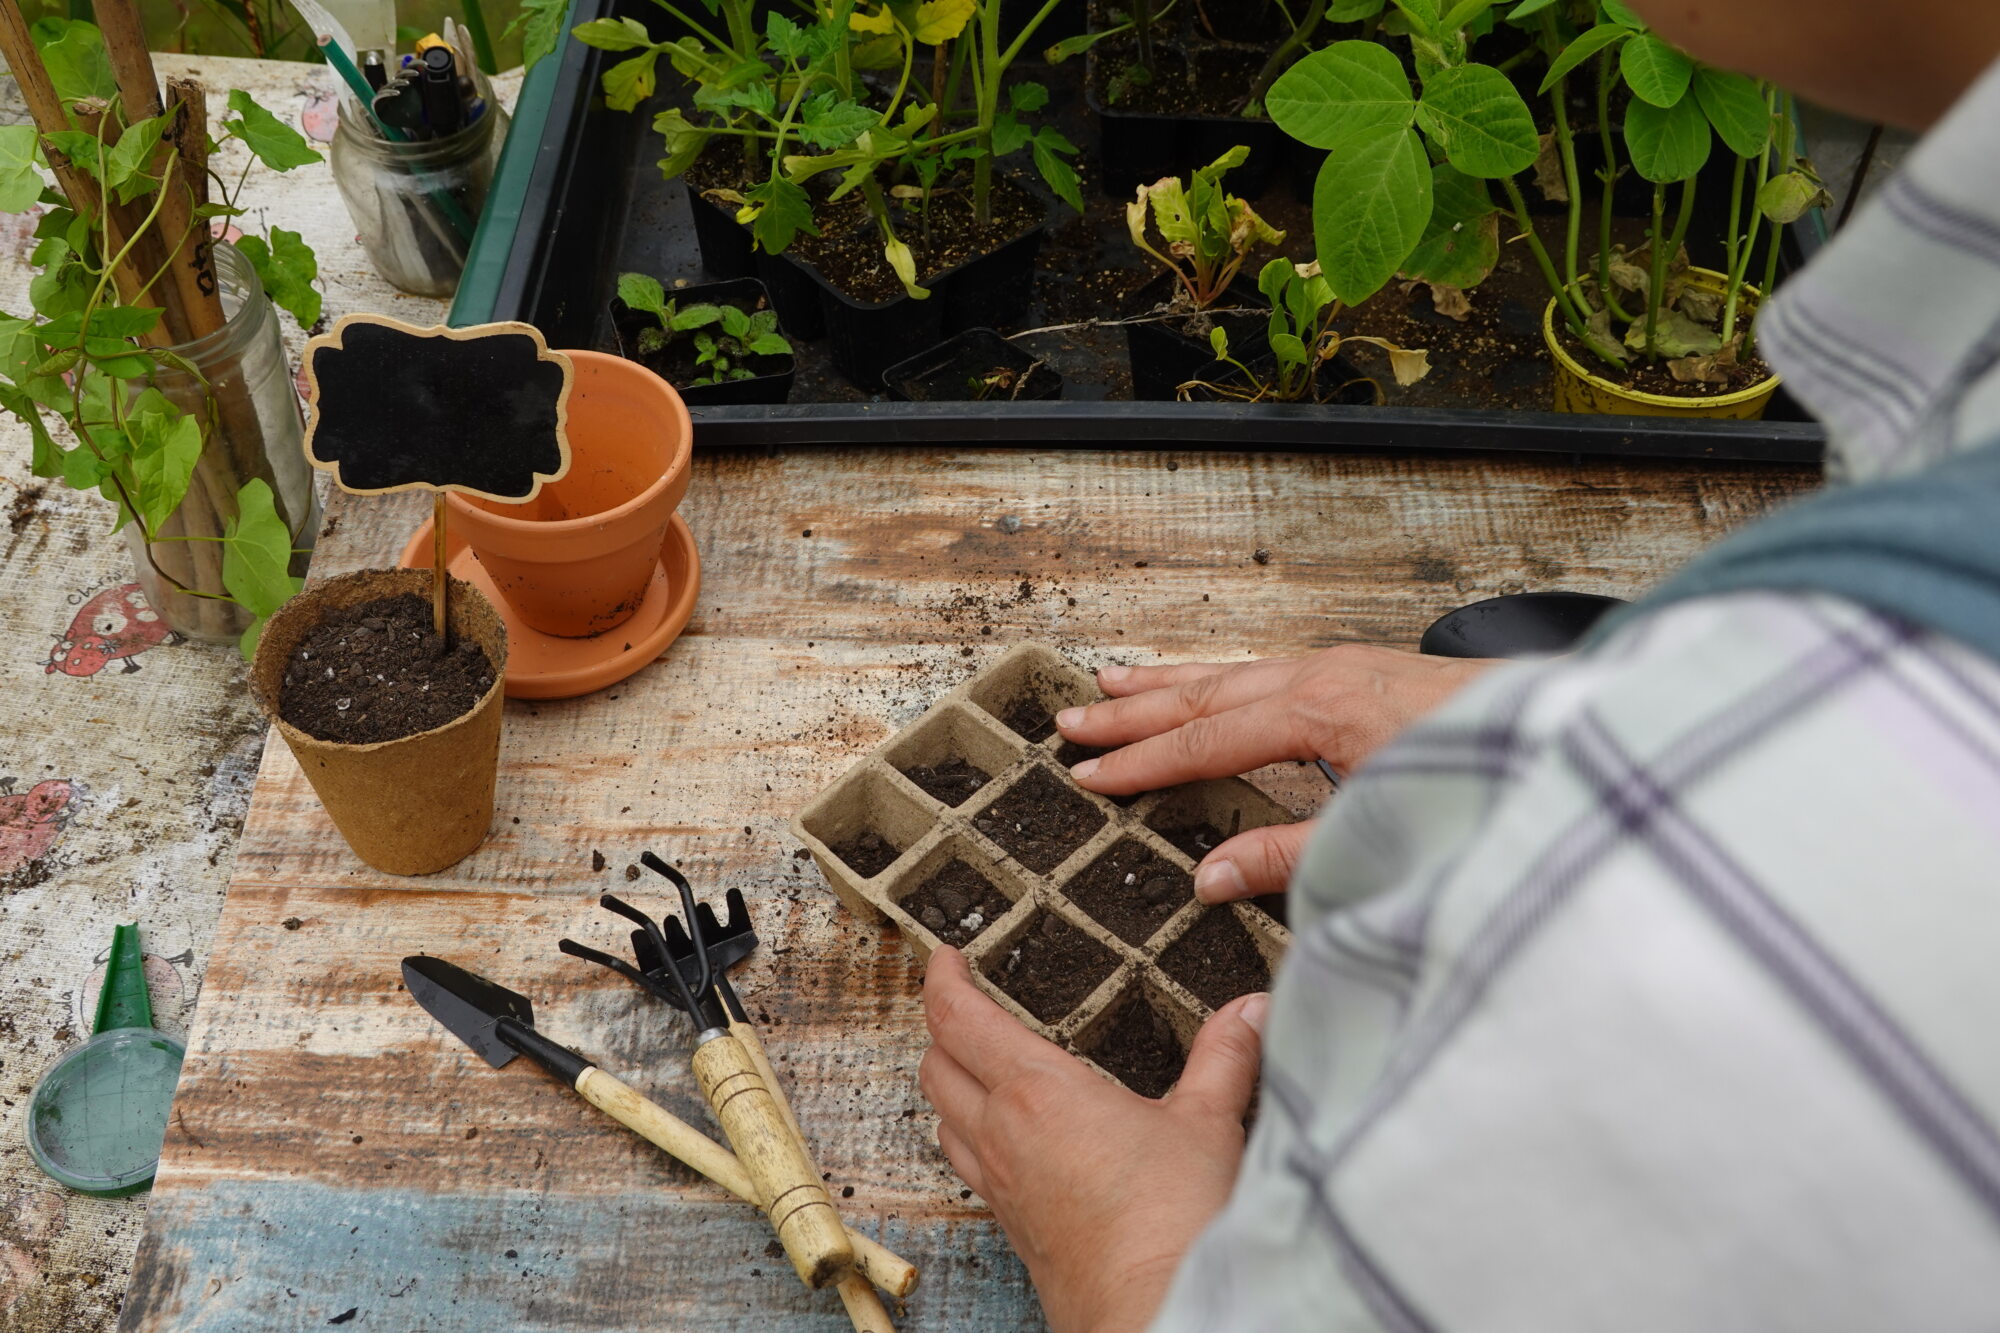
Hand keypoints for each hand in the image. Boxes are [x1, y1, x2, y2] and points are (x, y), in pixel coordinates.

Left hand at [921, 947, 1266, 1332]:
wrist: (1154, 1311)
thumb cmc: (1172, 1224)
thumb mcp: (1209, 1124)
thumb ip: (1224, 1059)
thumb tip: (1248, 1013)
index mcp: (1036, 1092)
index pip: (958, 1020)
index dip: (942, 980)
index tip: (945, 957)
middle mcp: (1003, 1136)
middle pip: (936, 1067)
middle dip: (942, 1029)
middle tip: (964, 1006)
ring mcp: (1002, 1186)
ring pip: (944, 1121)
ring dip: (952, 1088)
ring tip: (980, 1068)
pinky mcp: (1014, 1228)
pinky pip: (971, 1169)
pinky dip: (973, 1139)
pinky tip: (1011, 1143)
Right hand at [1055, 647, 1495, 903]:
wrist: (1580, 738)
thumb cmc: (1493, 786)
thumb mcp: (1385, 832)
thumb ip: (1292, 857)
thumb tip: (1207, 881)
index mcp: (1321, 711)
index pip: (1208, 742)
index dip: (1143, 766)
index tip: (1087, 781)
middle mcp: (1328, 675)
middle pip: (1208, 695)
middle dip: (1135, 712)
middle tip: (1068, 722)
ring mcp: (1351, 665)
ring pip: (1237, 672)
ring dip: (1171, 683)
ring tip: (1111, 683)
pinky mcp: (1373, 670)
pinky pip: (1271, 668)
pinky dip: (1223, 677)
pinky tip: (1213, 682)